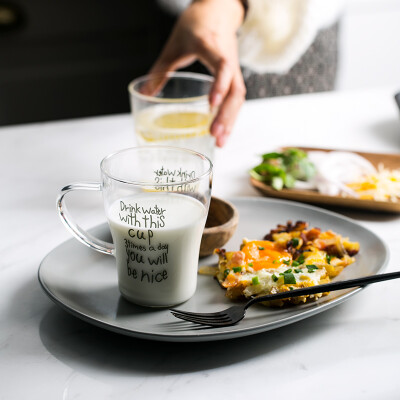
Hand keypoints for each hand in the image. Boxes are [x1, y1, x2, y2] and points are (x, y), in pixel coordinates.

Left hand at [149, 0, 245, 146]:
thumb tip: (144, 93)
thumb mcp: (174, 44)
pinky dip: (230, 116)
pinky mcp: (234, 76)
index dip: (218, 86)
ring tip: (220, 142)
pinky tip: (222, 130)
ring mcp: (234, 69)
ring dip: (230, 121)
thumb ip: (160, 69)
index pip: (222, 67)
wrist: (219, 10)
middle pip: (235, 91)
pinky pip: (236, 98)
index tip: (210, 106)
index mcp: (212, 46)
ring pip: (238, 98)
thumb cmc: (197, 25)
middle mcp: (227, 59)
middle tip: (215, 136)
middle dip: (226, 116)